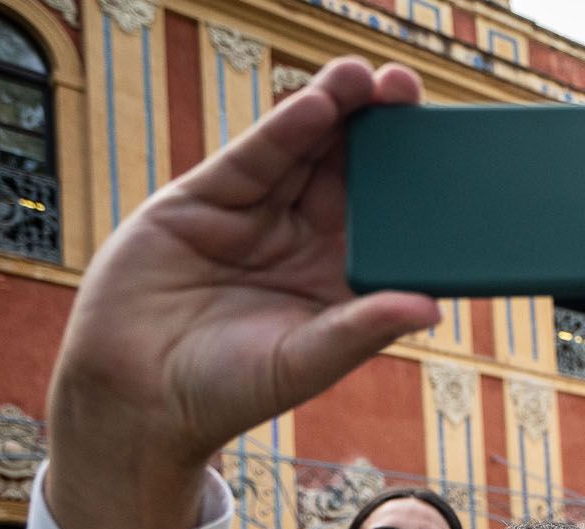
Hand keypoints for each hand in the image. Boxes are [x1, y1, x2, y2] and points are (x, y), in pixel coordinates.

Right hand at [45, 58, 440, 528]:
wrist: (136, 397)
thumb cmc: (229, 392)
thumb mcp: (305, 361)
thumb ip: (361, 329)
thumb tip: (431, 308)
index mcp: (340, 280)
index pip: (387, 222)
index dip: (414, 186)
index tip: (448, 151)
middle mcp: (303, 241)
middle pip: (348, 174)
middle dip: (376, 130)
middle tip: (406, 87)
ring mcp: (255, 216)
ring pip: (301, 154)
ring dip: (333, 112)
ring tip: (363, 77)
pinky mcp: (204, 201)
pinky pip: (251, 159)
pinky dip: (281, 131)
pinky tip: (314, 104)